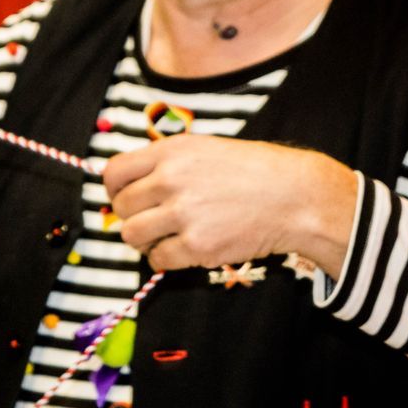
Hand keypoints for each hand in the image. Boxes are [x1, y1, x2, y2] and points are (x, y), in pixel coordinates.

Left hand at [101, 135, 357, 276]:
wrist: (294, 196)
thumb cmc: (251, 171)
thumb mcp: (204, 149)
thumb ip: (165, 163)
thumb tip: (127, 186)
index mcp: (171, 152)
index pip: (114, 172)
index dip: (113, 190)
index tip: (123, 198)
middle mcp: (171, 180)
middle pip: (122, 207)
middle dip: (132, 216)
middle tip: (152, 220)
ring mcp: (183, 214)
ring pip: (132, 235)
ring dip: (144, 239)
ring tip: (165, 236)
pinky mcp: (197, 246)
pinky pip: (158, 258)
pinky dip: (165, 258)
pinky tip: (184, 248)